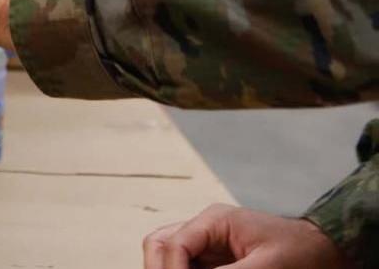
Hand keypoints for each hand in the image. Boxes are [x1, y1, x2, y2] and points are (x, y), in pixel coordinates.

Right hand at [143, 204, 345, 268]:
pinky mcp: (216, 258)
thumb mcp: (266, 266)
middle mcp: (204, 227)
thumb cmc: (302, 252)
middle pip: (159, 244)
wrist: (326, 251)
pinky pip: (188, 264)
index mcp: (214, 220)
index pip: (173, 244)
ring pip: (168, 254)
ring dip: (169, 268)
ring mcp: (208, 242)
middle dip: (159, 267)